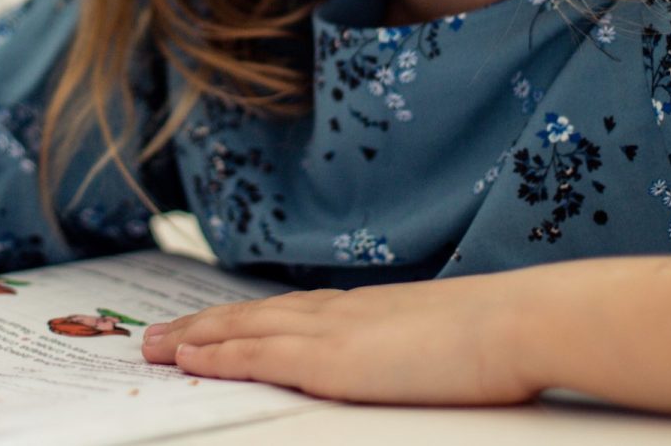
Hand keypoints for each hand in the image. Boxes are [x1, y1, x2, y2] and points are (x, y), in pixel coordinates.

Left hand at [140, 272, 541, 404]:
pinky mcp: (330, 360)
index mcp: (364, 309)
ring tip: (152, 346)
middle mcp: (338, 312)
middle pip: (251, 316)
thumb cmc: (500, 336)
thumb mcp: (445, 341)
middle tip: (157, 335)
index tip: (211, 325)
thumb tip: (414, 360)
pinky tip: (185, 361)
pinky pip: (256, 356)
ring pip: (241, 331)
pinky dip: (216, 356)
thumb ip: (413, 348)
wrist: (518, 323)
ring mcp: (331, 333)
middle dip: (201, 327)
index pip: (286, 312)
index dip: (243, 320)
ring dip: (193, 338)